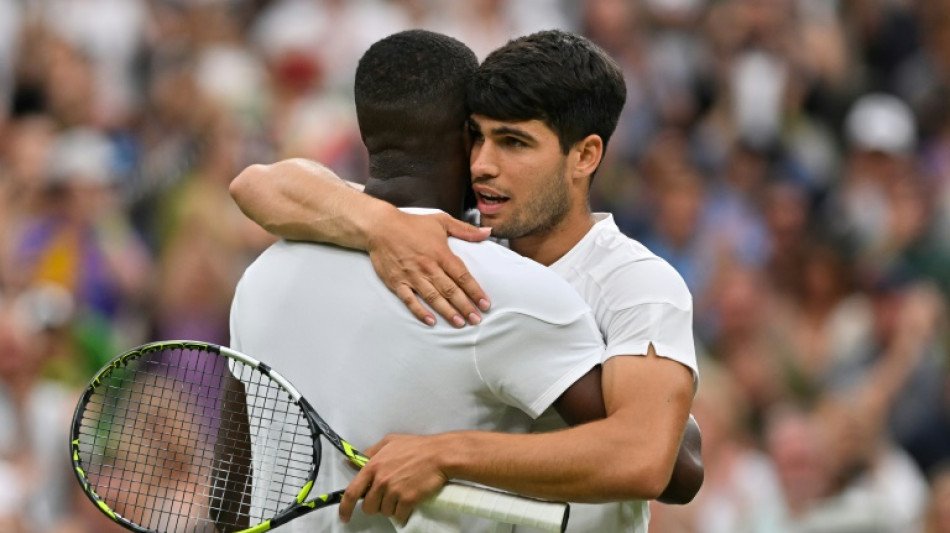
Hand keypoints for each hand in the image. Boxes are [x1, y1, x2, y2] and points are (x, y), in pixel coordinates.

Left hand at [339, 434, 451, 525]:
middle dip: (375, 505)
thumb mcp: (390, 442)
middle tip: (386, 497)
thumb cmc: (416, 446)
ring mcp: (394, 491)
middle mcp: (381, 481)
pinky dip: (403, 513)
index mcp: (373, 467)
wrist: (439, 455)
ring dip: (391, 508)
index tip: (344, 517)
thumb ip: (370, 453)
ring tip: (401, 495)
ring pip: (385, 512)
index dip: (344, 508)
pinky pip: (399, 516)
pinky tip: (409, 504)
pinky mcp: (408, 500)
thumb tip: (351, 461)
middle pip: (368, 506)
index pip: (352, 492)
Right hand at [366, 210, 491, 326]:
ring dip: (447, 312)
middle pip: (450, 290)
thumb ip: (466, 230)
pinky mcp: (397, 282)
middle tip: (476, 320)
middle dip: (465, 306)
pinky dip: (420, 311)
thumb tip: (487, 232)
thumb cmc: (412, 224)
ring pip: (433, 298)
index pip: (462, 276)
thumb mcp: (442, 221)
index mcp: (441, 254)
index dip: (475, 291)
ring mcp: (412, 276)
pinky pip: (410, 300)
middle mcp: (428, 267)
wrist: (381, 227)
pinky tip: (430, 321)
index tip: (485, 304)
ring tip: (460, 323)